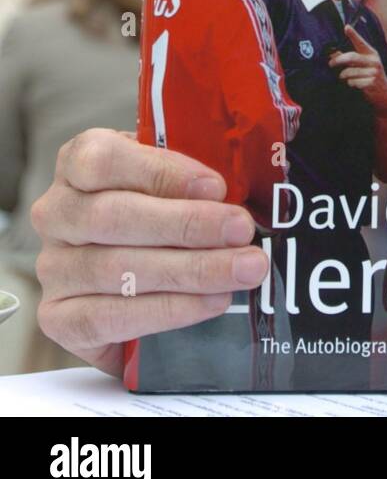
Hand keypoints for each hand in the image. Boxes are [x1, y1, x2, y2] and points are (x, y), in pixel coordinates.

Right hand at [31, 129, 271, 379]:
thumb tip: (235, 188)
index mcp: (77, 162)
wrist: (125, 282)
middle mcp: (56, 212)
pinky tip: (211, 302)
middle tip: (242, 230)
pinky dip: (169, 310)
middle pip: (114, 216)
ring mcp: (53, 267)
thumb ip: (189, 176)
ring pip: (118, 269)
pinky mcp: (60, 318)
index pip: (102, 160)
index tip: (216, 186)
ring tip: (242, 269)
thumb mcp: (167, 179)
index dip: (161, 172)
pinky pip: (112, 317)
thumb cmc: (151, 213)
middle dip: (188, 224)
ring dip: (191, 270)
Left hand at [328, 24, 386, 113]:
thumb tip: (333, 53)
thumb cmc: (370, 76)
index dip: (354, 34)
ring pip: (350, 72)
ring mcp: (373, 72)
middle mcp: (374, 61)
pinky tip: (354, 84)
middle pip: (351, 57)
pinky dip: (350, 83)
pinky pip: (353, 82)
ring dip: (343, 75)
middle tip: (331, 63)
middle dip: (338, 60)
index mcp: (371, 53)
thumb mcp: (364, 64)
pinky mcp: (371, 83)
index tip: (346, 27)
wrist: (384, 94)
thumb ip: (351, 58)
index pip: (361, 42)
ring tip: (345, 77)